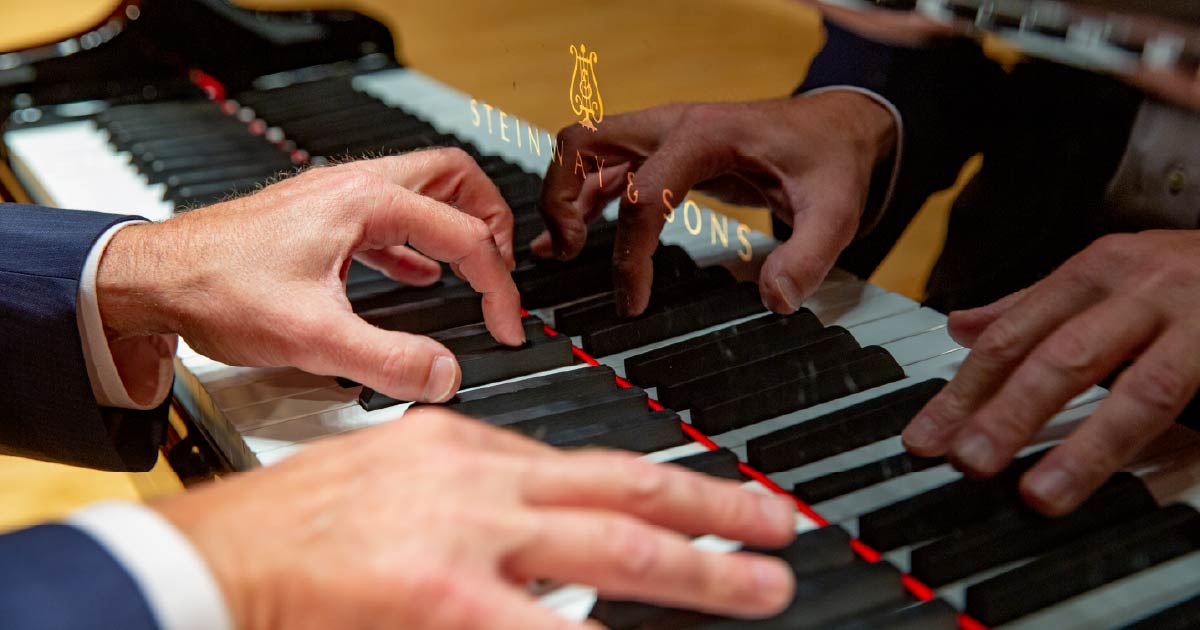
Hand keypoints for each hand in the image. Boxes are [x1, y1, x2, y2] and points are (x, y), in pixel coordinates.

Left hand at [96, 150, 523, 402]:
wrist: (151, 278)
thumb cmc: (217, 288)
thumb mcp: (312, 338)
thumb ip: (387, 360)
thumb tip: (443, 376)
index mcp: (366, 204)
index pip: (465, 235)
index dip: (497, 285)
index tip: (505, 324)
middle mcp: (354, 189)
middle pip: (453, 177)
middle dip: (491, 218)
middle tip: (505, 263)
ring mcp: (334, 199)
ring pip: (420, 190)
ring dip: (455, 224)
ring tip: (474, 265)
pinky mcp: (317, 218)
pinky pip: (387, 217)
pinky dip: (415, 241)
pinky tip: (414, 275)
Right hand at [155, 409, 797, 629]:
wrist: (209, 556)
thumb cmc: (293, 523)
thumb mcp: (396, 473)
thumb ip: (473, 491)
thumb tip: (536, 522)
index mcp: (465, 447)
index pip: (584, 464)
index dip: (654, 486)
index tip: (701, 499)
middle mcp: (479, 479)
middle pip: (622, 487)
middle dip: (711, 508)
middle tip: (776, 523)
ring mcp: (468, 537)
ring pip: (612, 545)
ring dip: (695, 567)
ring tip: (758, 583)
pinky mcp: (443, 597)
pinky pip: (545, 626)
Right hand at [535, 91, 895, 315]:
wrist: (837, 127)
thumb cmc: (830, 160)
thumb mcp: (835, 211)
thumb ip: (808, 257)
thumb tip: (775, 300)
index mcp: (706, 136)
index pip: (643, 195)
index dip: (631, 255)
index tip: (633, 302)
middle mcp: (672, 126)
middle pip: (584, 142)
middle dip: (562, 198)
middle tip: (568, 254)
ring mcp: (662, 134)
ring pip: (583, 151)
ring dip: (563, 197)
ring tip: (560, 254)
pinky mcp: (662, 151)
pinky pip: (604, 168)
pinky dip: (580, 200)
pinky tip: (569, 241)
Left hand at [902, 231, 1199, 515]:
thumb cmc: (1185, 269)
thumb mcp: (1105, 271)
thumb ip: (1033, 305)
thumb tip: (959, 328)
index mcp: (1095, 270)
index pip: (1014, 335)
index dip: (966, 389)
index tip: (927, 436)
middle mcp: (1141, 290)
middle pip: (1062, 357)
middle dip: (1009, 413)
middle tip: (968, 462)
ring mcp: (1197, 322)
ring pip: (1138, 390)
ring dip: (1085, 448)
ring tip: (1041, 494)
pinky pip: (1191, 398)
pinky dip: (1159, 441)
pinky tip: (1135, 479)